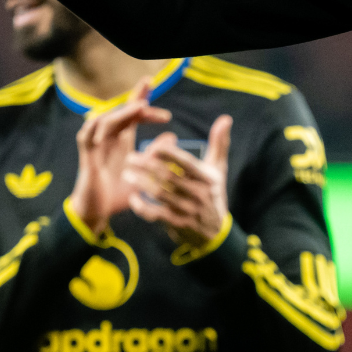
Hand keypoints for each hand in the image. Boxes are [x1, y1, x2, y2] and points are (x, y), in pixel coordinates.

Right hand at [69, 79, 171, 236]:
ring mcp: (96, 146)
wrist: (99, 213)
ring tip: (140, 108)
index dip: (140, 98)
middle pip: (121, 113)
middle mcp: (109, 140)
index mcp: (123, 142)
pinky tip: (106, 120)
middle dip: (136, 101)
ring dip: (122, 112)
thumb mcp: (145, 174)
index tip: (152, 84)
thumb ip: (156, 155)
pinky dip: (94, 128)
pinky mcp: (86, 157)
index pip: (132, 115)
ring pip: (105, 120)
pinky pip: (86, 136)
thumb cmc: (120, 195)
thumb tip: (172, 136)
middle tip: (152, 93)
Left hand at [126, 114, 231, 250]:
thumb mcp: (218, 169)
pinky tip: (132, 197)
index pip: (187, 163)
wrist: (215, 233)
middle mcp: (198, 194)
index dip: (169, 154)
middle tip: (130, 157)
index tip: (153, 146)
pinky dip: (142, 207)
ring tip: (126, 174)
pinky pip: (156, 214)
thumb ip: (219, 143)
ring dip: (140, 183)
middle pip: (169, 177)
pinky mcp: (177, 224)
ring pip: (160, 195)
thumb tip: (226, 118)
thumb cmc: (213, 193)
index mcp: (207, 178)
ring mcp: (187, 210)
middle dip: (147, 166)